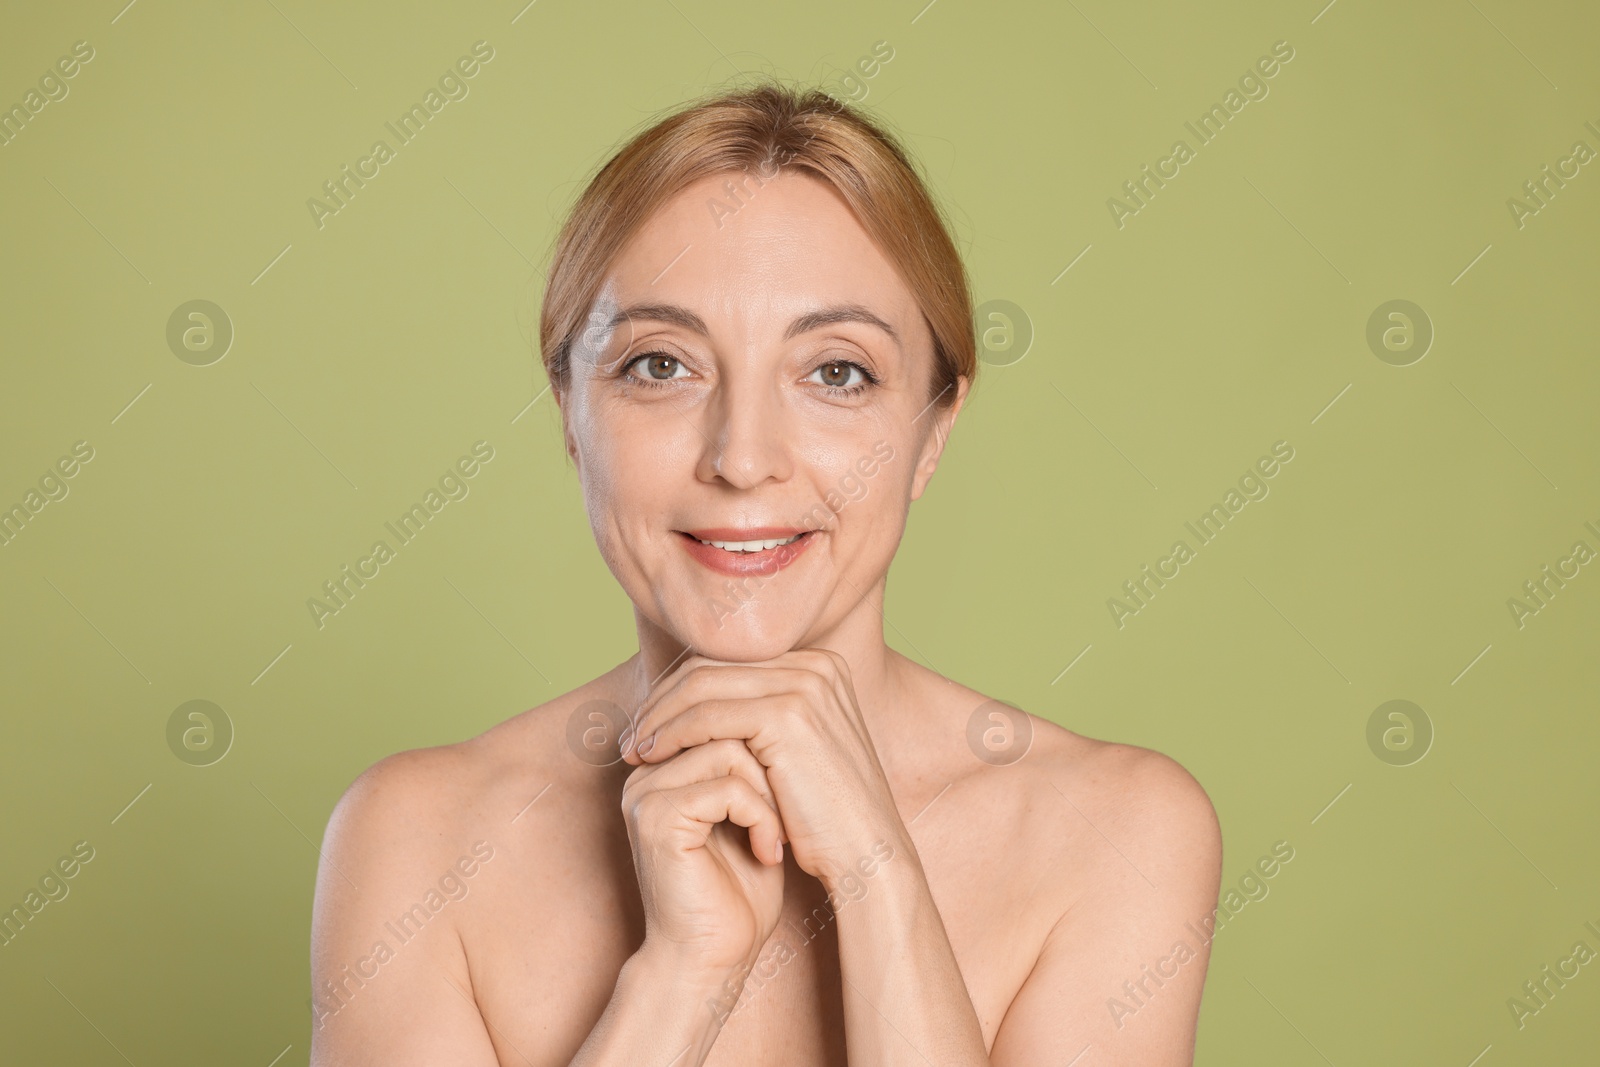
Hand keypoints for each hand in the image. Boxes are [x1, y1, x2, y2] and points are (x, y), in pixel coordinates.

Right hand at [621, 737, 785, 977]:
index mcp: (663, 768)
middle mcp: (646, 774)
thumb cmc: (737, 894)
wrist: (712, 958)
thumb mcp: (752, 815)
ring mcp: (646, 794)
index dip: (766, 751)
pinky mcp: (658, 817)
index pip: (721, 715)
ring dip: (769, 796)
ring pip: (730, 751)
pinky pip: (728, 788)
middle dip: (769, 770)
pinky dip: (762, 819)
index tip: (788, 799)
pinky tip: (768, 854)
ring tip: (775, 840)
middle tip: (784, 821)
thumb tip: (779, 714)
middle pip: (725, 725)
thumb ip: (752, 766)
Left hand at [622, 648, 908, 894]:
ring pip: (700, 686)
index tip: (647, 725)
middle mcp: (815, 665)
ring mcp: (804, 685)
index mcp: (819, 667)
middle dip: (661, 701)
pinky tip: (651, 758)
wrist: (868, 855)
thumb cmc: (828, 818)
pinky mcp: (787, 714)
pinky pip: (706, 715)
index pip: (726, 663)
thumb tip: (700, 709)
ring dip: (657, 718)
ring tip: (633, 751)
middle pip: (710, 667)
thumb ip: (763, 720)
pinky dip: (670, 734)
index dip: (678, 692)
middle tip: (630, 736)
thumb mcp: (797, 754)